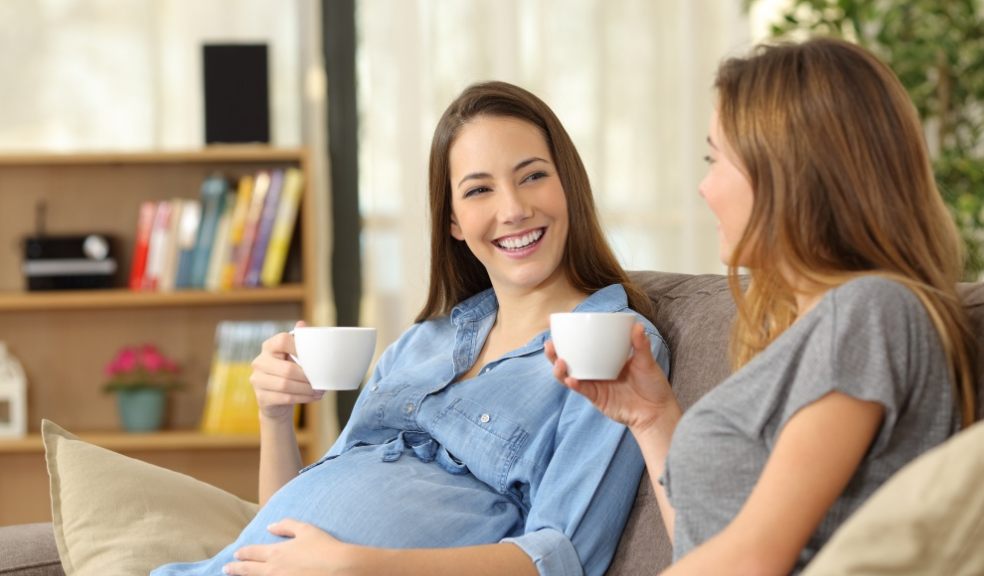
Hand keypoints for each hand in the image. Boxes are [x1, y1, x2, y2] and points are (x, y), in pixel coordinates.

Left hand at [224, 519, 362, 575]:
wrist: (340, 568)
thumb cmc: (324, 547)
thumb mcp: (306, 530)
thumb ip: (286, 526)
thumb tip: (270, 526)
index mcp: (276, 553)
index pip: (252, 553)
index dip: (242, 553)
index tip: (236, 555)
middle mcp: (273, 570)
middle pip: (248, 570)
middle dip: (236, 569)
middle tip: (226, 569)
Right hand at [250, 320, 323, 420]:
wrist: (276, 401)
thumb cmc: (288, 373)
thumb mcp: (293, 356)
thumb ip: (299, 341)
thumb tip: (302, 324)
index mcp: (268, 346)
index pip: (282, 341)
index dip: (299, 348)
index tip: (314, 357)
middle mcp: (260, 361)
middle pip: (287, 369)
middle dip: (307, 377)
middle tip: (320, 381)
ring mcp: (257, 380)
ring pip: (286, 385)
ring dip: (306, 389)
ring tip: (318, 391)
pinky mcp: (261, 397)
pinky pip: (285, 398)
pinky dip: (302, 398)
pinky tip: (311, 397)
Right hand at [545, 322, 678, 434]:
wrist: (657, 411)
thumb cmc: (652, 385)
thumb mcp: (646, 361)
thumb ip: (640, 344)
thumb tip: (637, 325)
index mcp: (604, 357)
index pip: (582, 344)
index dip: (567, 337)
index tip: (555, 325)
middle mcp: (595, 370)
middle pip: (568, 360)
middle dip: (554, 352)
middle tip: (549, 344)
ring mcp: (594, 384)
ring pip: (569, 375)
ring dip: (559, 369)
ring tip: (559, 361)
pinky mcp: (596, 397)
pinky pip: (581, 389)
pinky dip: (574, 384)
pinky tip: (571, 379)